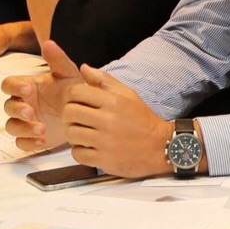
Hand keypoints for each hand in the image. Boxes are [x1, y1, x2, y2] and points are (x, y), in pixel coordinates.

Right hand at [2, 39, 79, 151]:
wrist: (87, 112)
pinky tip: (42, 141)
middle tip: (31, 112)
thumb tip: (48, 42)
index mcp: (28, 86)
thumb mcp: (68, 74)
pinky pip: (21, 143)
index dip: (14, 87)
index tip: (28, 89)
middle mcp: (23, 104)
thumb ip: (58, 60)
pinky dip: (29, 143)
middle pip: (8, 107)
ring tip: (41, 129)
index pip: (8, 84)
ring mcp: (26, 122)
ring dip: (22, 128)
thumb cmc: (73, 90)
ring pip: (11, 126)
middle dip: (17, 110)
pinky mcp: (33, 137)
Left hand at [61, 63, 171, 177]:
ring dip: (74, 134)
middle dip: (71, 115)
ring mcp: (105, 142)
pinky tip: (90, 147)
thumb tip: (84, 68)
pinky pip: (77, 154)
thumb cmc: (142, 120)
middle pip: (69, 112)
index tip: (80, 102)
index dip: (73, 96)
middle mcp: (108, 120)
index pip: (76, 92)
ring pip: (71, 134)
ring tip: (85, 133)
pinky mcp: (103, 160)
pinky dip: (80, 151)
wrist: (160, 147)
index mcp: (114, 102)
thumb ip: (104, 80)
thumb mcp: (128, 95)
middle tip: (80, 119)